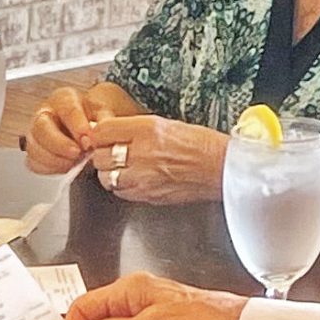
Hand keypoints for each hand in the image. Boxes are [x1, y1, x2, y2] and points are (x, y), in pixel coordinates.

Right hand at [24, 85, 139, 173]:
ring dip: (55, 159)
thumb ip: (104, 121)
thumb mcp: (104, 113)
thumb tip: (100, 133)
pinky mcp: (35, 152)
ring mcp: (37, 133)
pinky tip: (66, 167)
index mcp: (64, 99)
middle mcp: (46, 113)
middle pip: (42, 127)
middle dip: (59, 143)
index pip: (67, 109)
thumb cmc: (94, 117)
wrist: (89, 128)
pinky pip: (35, 163)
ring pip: (35, 147)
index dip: (77, 126)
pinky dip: (50, 168)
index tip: (87, 139)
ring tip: (75, 162)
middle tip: (77, 153)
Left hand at [82, 114, 227, 204]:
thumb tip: (109, 130)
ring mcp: (143, 177)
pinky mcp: (148, 195)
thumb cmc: (199, 144)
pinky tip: (133, 180)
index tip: (102, 135)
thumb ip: (134, 128)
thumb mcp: (164, 123)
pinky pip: (120, 192)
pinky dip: (121, 187)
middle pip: (99, 155)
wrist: (220, 167)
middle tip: (112, 151)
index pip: (102, 131)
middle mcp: (141, 152)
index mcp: (146, 129)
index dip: (99, 134)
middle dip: (103, 153)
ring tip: (122, 167)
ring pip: (106, 177)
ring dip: (109, 172)